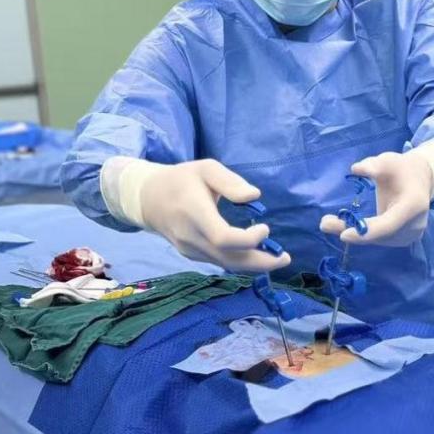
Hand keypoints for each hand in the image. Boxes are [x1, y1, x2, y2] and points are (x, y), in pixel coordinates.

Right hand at [135, 160, 290, 271]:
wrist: (148, 199)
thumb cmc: (181, 179)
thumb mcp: (206, 169)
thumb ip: (230, 182)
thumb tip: (254, 196)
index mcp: (195, 212)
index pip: (222, 237)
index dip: (248, 239)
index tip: (266, 227)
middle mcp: (191, 236)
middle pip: (228, 259)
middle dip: (260, 262)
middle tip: (285, 258)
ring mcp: (190, 249)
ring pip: (225, 265)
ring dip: (254, 265)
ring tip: (278, 258)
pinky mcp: (192, 255)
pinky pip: (219, 262)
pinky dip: (240, 261)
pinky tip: (257, 255)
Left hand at [319, 151, 433, 246]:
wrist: (422, 179)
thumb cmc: (402, 168)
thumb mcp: (388, 161)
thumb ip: (373, 165)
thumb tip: (355, 169)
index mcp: (413, 205)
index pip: (388, 224)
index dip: (367, 232)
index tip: (343, 235)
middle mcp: (414, 225)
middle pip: (380, 235)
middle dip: (352, 231)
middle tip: (324, 223)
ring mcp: (410, 235)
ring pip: (378, 240)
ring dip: (355, 232)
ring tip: (329, 222)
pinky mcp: (404, 239)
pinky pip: (381, 239)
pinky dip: (364, 233)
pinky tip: (347, 225)